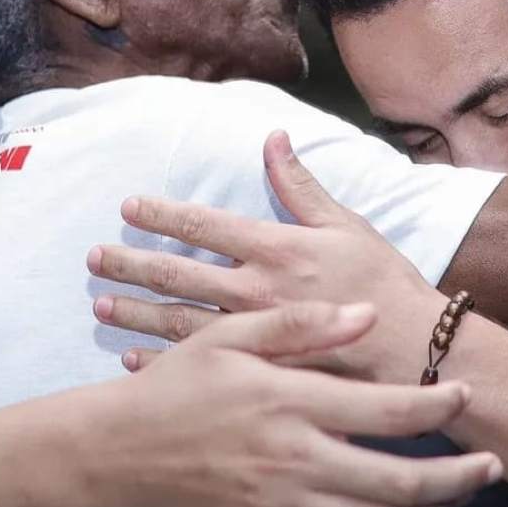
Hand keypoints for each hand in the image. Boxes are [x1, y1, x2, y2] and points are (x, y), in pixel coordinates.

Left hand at [88, 130, 443, 384]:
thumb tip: (274, 137)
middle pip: (175, 272)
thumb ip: (301, 185)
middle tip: (94, 258)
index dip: (161, 214)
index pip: (202, 224)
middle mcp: (252, 289)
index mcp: (274, 248)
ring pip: (176, 320)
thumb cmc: (384, 284)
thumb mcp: (347, 225)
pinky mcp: (256, 369)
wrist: (414, 352)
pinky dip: (160, 362)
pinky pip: (198, 366)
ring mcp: (250, 334)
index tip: (129, 208)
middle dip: (130, 263)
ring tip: (102, 306)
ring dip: (135, 312)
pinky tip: (133, 361)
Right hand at [95, 301, 501, 506]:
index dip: (441, 406)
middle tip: (492, 466)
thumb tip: (368, 313)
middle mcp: (295, 460)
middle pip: (401, 480)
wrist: (107, 456)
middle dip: (459, 476)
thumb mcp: (229, 336)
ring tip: (454, 496)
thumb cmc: (173, 388)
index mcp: (293, 402)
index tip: (467, 395)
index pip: (390, 410)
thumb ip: (302, 325)